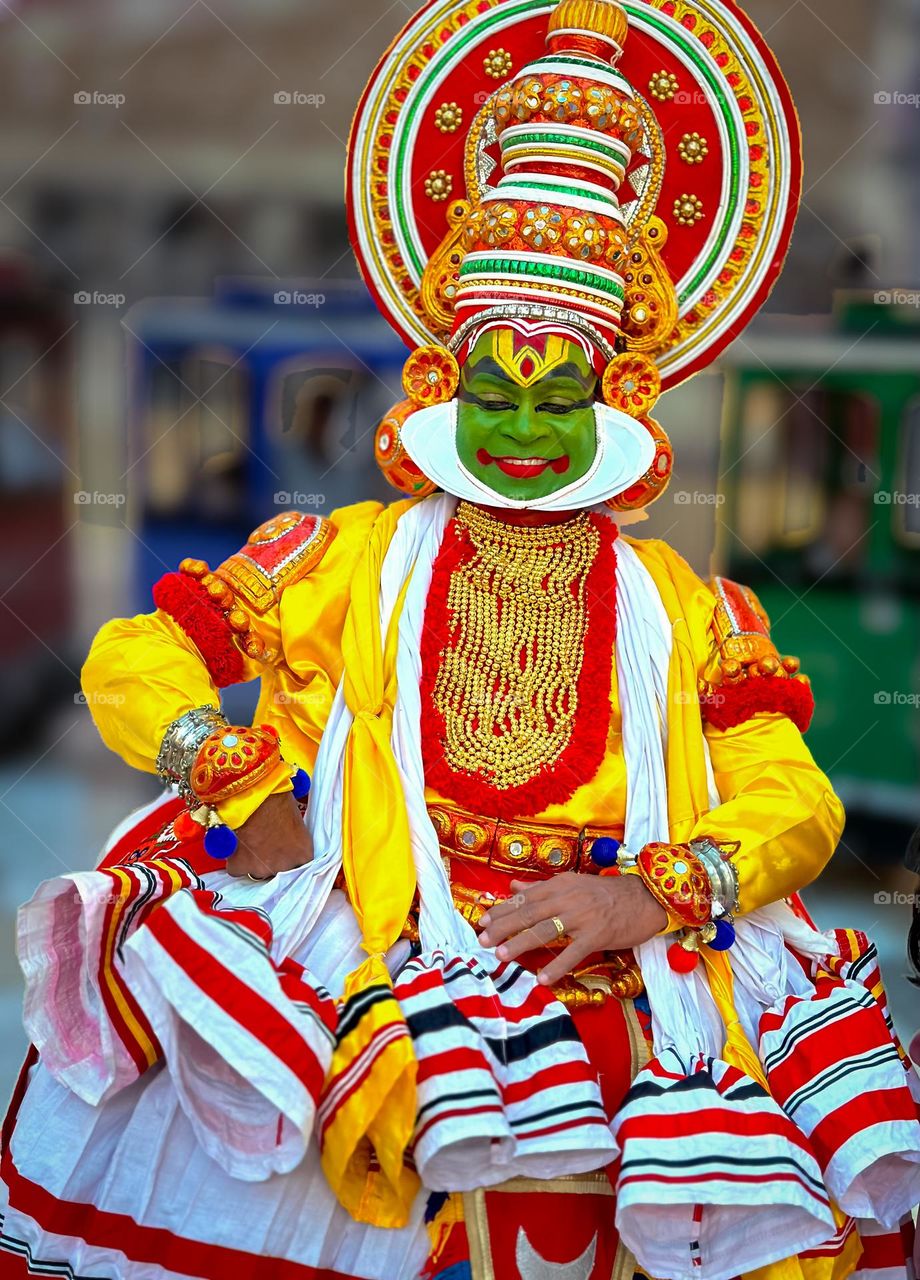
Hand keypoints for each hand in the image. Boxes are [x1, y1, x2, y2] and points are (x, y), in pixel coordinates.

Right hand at [224, 792, 312, 878]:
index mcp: (303, 854)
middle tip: (264, 844)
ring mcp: (261, 869)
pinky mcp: (240, 867)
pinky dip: (235, 860)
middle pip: (278, 871)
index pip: (299, 866)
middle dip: (271, 861)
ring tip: (249, 842)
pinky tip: (236, 845)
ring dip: (253, 862)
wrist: (253, 794)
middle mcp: (284, 866)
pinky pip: (237, 870)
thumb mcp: (295, 819)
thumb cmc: (277, 798)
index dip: (289, 858)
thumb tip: (285, 838)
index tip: (283, 851)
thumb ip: (292, 837)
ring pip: (257, 872)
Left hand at [478, 872, 666, 985]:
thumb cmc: (606, 894)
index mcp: (560, 884)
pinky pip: (574, 952)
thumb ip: (541, 888)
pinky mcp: (598, 934)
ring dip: (522, 942)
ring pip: (546, 929)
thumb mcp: (572, 885)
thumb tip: (512, 888)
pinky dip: (557, 965)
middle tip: (482, 939)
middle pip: (530, 912)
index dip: (503, 909)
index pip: (525, 897)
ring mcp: (583, 916)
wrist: (645, 898)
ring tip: (502, 955)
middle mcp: (568, 897)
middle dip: (504, 926)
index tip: (483, 920)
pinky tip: (542, 978)